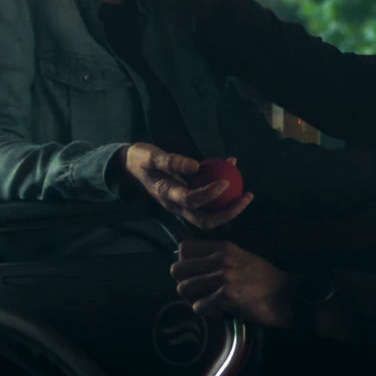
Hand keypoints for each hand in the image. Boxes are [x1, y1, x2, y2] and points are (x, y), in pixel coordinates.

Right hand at [122, 144, 253, 230]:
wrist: (128, 167)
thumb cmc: (139, 159)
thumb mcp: (150, 155)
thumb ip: (171, 160)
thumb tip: (196, 165)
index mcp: (166, 194)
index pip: (191, 201)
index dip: (210, 194)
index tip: (226, 181)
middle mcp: (175, 205)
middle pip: (205, 220)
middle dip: (228, 213)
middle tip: (247, 196)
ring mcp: (181, 205)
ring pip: (208, 216)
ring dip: (229, 209)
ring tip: (248, 194)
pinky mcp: (186, 200)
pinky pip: (207, 202)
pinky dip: (222, 192)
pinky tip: (233, 169)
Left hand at [171, 240, 292, 327]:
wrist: (286, 297)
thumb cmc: (264, 279)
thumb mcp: (241, 258)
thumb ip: (218, 258)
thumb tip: (192, 266)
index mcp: (223, 247)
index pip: (183, 248)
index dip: (185, 263)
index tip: (196, 274)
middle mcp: (220, 259)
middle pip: (176, 270)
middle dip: (184, 284)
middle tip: (199, 293)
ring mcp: (222, 277)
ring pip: (183, 289)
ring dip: (194, 300)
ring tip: (210, 303)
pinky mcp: (225, 297)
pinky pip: (198, 307)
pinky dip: (207, 313)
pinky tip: (221, 312)